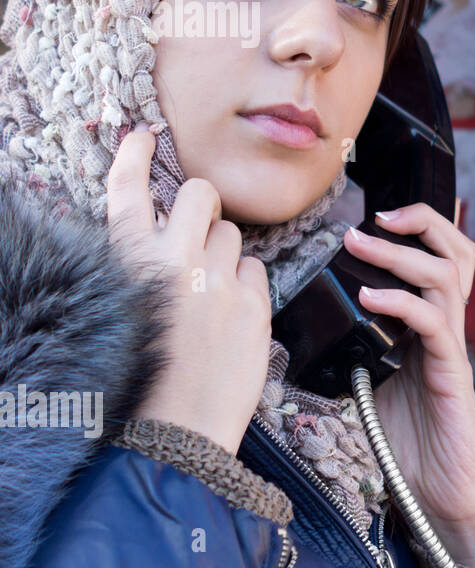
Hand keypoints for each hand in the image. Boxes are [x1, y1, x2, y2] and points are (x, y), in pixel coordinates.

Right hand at [106, 122, 271, 453]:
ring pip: (233, 233)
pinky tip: (232, 312)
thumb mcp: (124, 311)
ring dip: (225, 249)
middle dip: (201, 204)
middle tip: (196, 230)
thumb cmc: (143, 379)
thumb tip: (162, 242)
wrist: (177, 432)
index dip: (132, 155)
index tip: (141, 135)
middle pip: (200, 194)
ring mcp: (217, 279)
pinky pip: (257, 269)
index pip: (126, 190)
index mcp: (128, 264)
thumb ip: (143, 269)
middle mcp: (172, 261)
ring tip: (211, 290)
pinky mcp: (254, 302)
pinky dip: (247, 283)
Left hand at [342, 200, 474, 566]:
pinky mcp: (453, 375)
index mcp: (429, 326)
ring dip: (401, 254)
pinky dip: (402, 302)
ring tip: (362, 246)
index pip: (439, 258)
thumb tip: (313, 328)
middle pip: (458, 252)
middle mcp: (447, 329)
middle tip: (378, 216)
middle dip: (422, 222)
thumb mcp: (372, 385)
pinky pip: (435, 324)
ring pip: (447, 277)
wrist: (439, 498)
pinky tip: (371, 298)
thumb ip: (358, 351)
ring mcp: (453, 349)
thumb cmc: (409, 445)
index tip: (375, 215)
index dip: (419, 227)